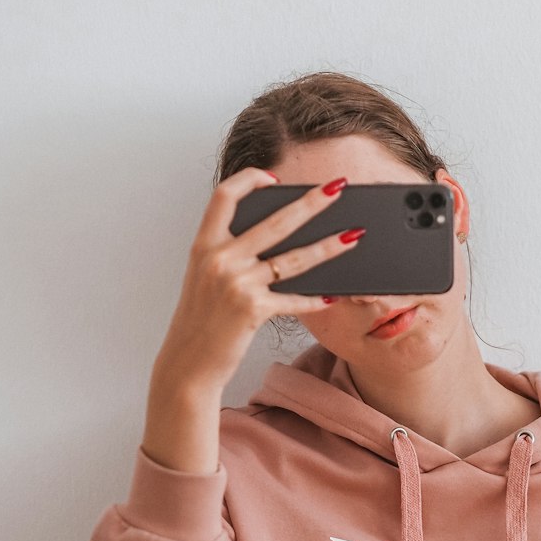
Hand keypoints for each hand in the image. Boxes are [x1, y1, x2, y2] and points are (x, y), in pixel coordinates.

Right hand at [152, 167, 357, 397]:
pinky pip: (294, 298)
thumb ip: (228, 251)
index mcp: (204, 245)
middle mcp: (219, 259)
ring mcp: (236, 283)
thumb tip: (275, 233)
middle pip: (275, 221)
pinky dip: (315, 298)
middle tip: (338, 187)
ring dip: (329, 246)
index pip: (224, 196)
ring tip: (353, 236)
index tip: (274, 177)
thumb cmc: (200, 319)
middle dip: (312, 202)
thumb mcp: (203, 276)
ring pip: (294, 258)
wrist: (187, 363)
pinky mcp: (253, 310)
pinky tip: (334, 294)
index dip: (250, 179)